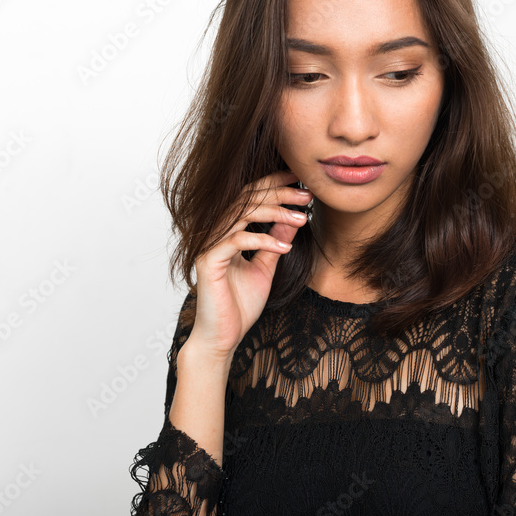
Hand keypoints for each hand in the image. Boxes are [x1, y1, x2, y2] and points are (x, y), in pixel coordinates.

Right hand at [185, 170, 310, 359]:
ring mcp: (209, 245)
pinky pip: (237, 240)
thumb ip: (276, 240)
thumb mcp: (266, 266)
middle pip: (247, 198)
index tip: (301, 179)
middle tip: (307, 194)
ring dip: (276, 213)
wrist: (223, 336)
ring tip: (302, 218)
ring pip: (242, 214)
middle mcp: (215, 232)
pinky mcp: (208, 261)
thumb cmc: (240, 305)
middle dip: (279, 193)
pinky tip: (286, 247)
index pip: (250, 196)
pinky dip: (264, 240)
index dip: (274, 183)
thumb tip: (294, 218)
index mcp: (227, 230)